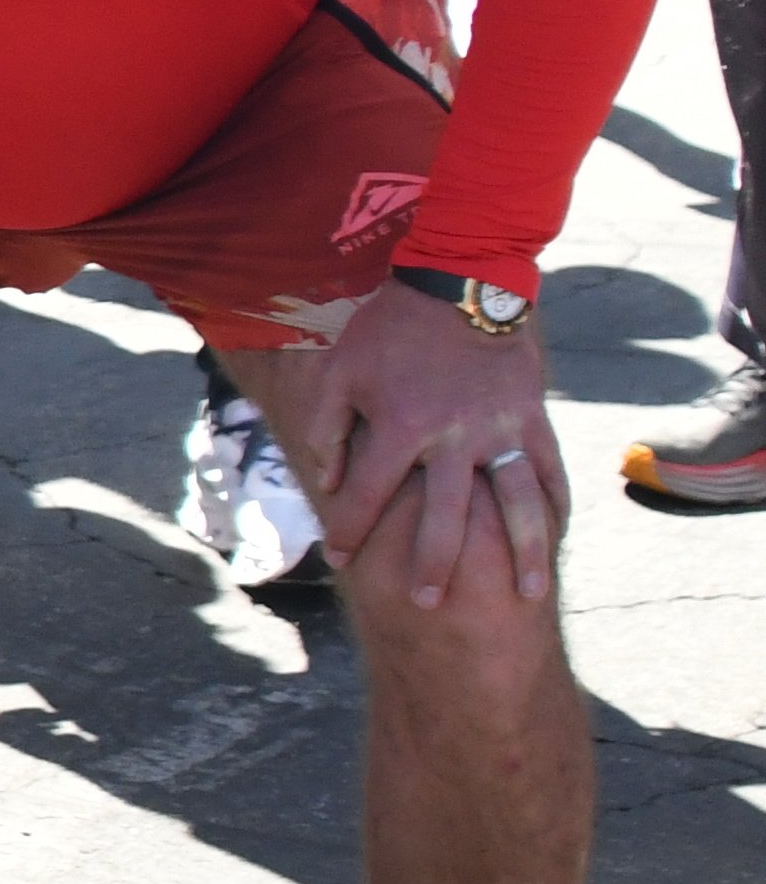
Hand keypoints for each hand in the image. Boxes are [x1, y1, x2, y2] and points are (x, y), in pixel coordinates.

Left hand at [295, 281, 565, 611]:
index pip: (367, 495)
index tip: (339, 558)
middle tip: (426, 603)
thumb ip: (327, 428)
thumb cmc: (390, 328)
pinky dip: (556, 506)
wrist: (460, 280)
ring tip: (528, 594)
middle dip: (433, 564)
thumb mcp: (340, 371)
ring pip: (516, 505)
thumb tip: (328, 482)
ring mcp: (500, 430)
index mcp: (400, 426)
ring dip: (523, 553)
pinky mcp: (532, 417)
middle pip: (445, 517)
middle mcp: (454, 437)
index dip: (348, 529)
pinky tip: (558, 539)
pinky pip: (550, 469)